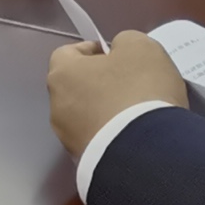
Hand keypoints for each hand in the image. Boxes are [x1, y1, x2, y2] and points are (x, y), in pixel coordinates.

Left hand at [47, 31, 194, 165]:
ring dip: (108, 111)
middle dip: (101, 83)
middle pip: (77, 87)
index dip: (92, 51)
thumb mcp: (140, 48)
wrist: (147, 152)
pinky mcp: (87, 162)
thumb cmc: (138, 91)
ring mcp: (69, 139)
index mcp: (62, 74)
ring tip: (138, 112)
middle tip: (131, 83)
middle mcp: (57, 107)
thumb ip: (124, 42)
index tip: (115, 55)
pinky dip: (114, 135)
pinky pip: (100, 141)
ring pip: (88, 116)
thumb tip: (118, 53)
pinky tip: (137, 134)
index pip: (68, 53)